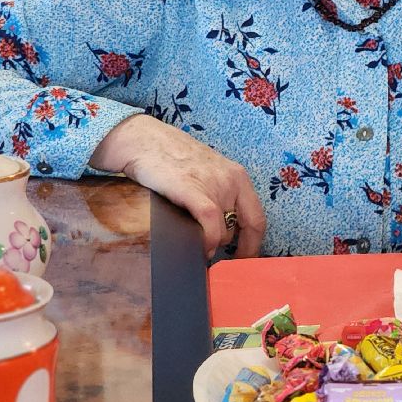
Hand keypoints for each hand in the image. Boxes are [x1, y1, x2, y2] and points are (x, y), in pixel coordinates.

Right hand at [89, 114, 265, 256]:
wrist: (144, 141)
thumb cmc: (172, 159)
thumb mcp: (207, 173)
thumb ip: (218, 196)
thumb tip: (220, 233)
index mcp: (238, 176)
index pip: (257, 218)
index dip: (253, 244)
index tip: (245, 261)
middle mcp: (232, 180)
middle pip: (241, 228)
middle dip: (227, 247)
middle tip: (213, 257)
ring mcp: (214, 185)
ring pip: (223, 232)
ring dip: (210, 245)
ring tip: (195, 246)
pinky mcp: (193, 190)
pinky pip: (210, 225)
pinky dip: (207, 241)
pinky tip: (199, 249)